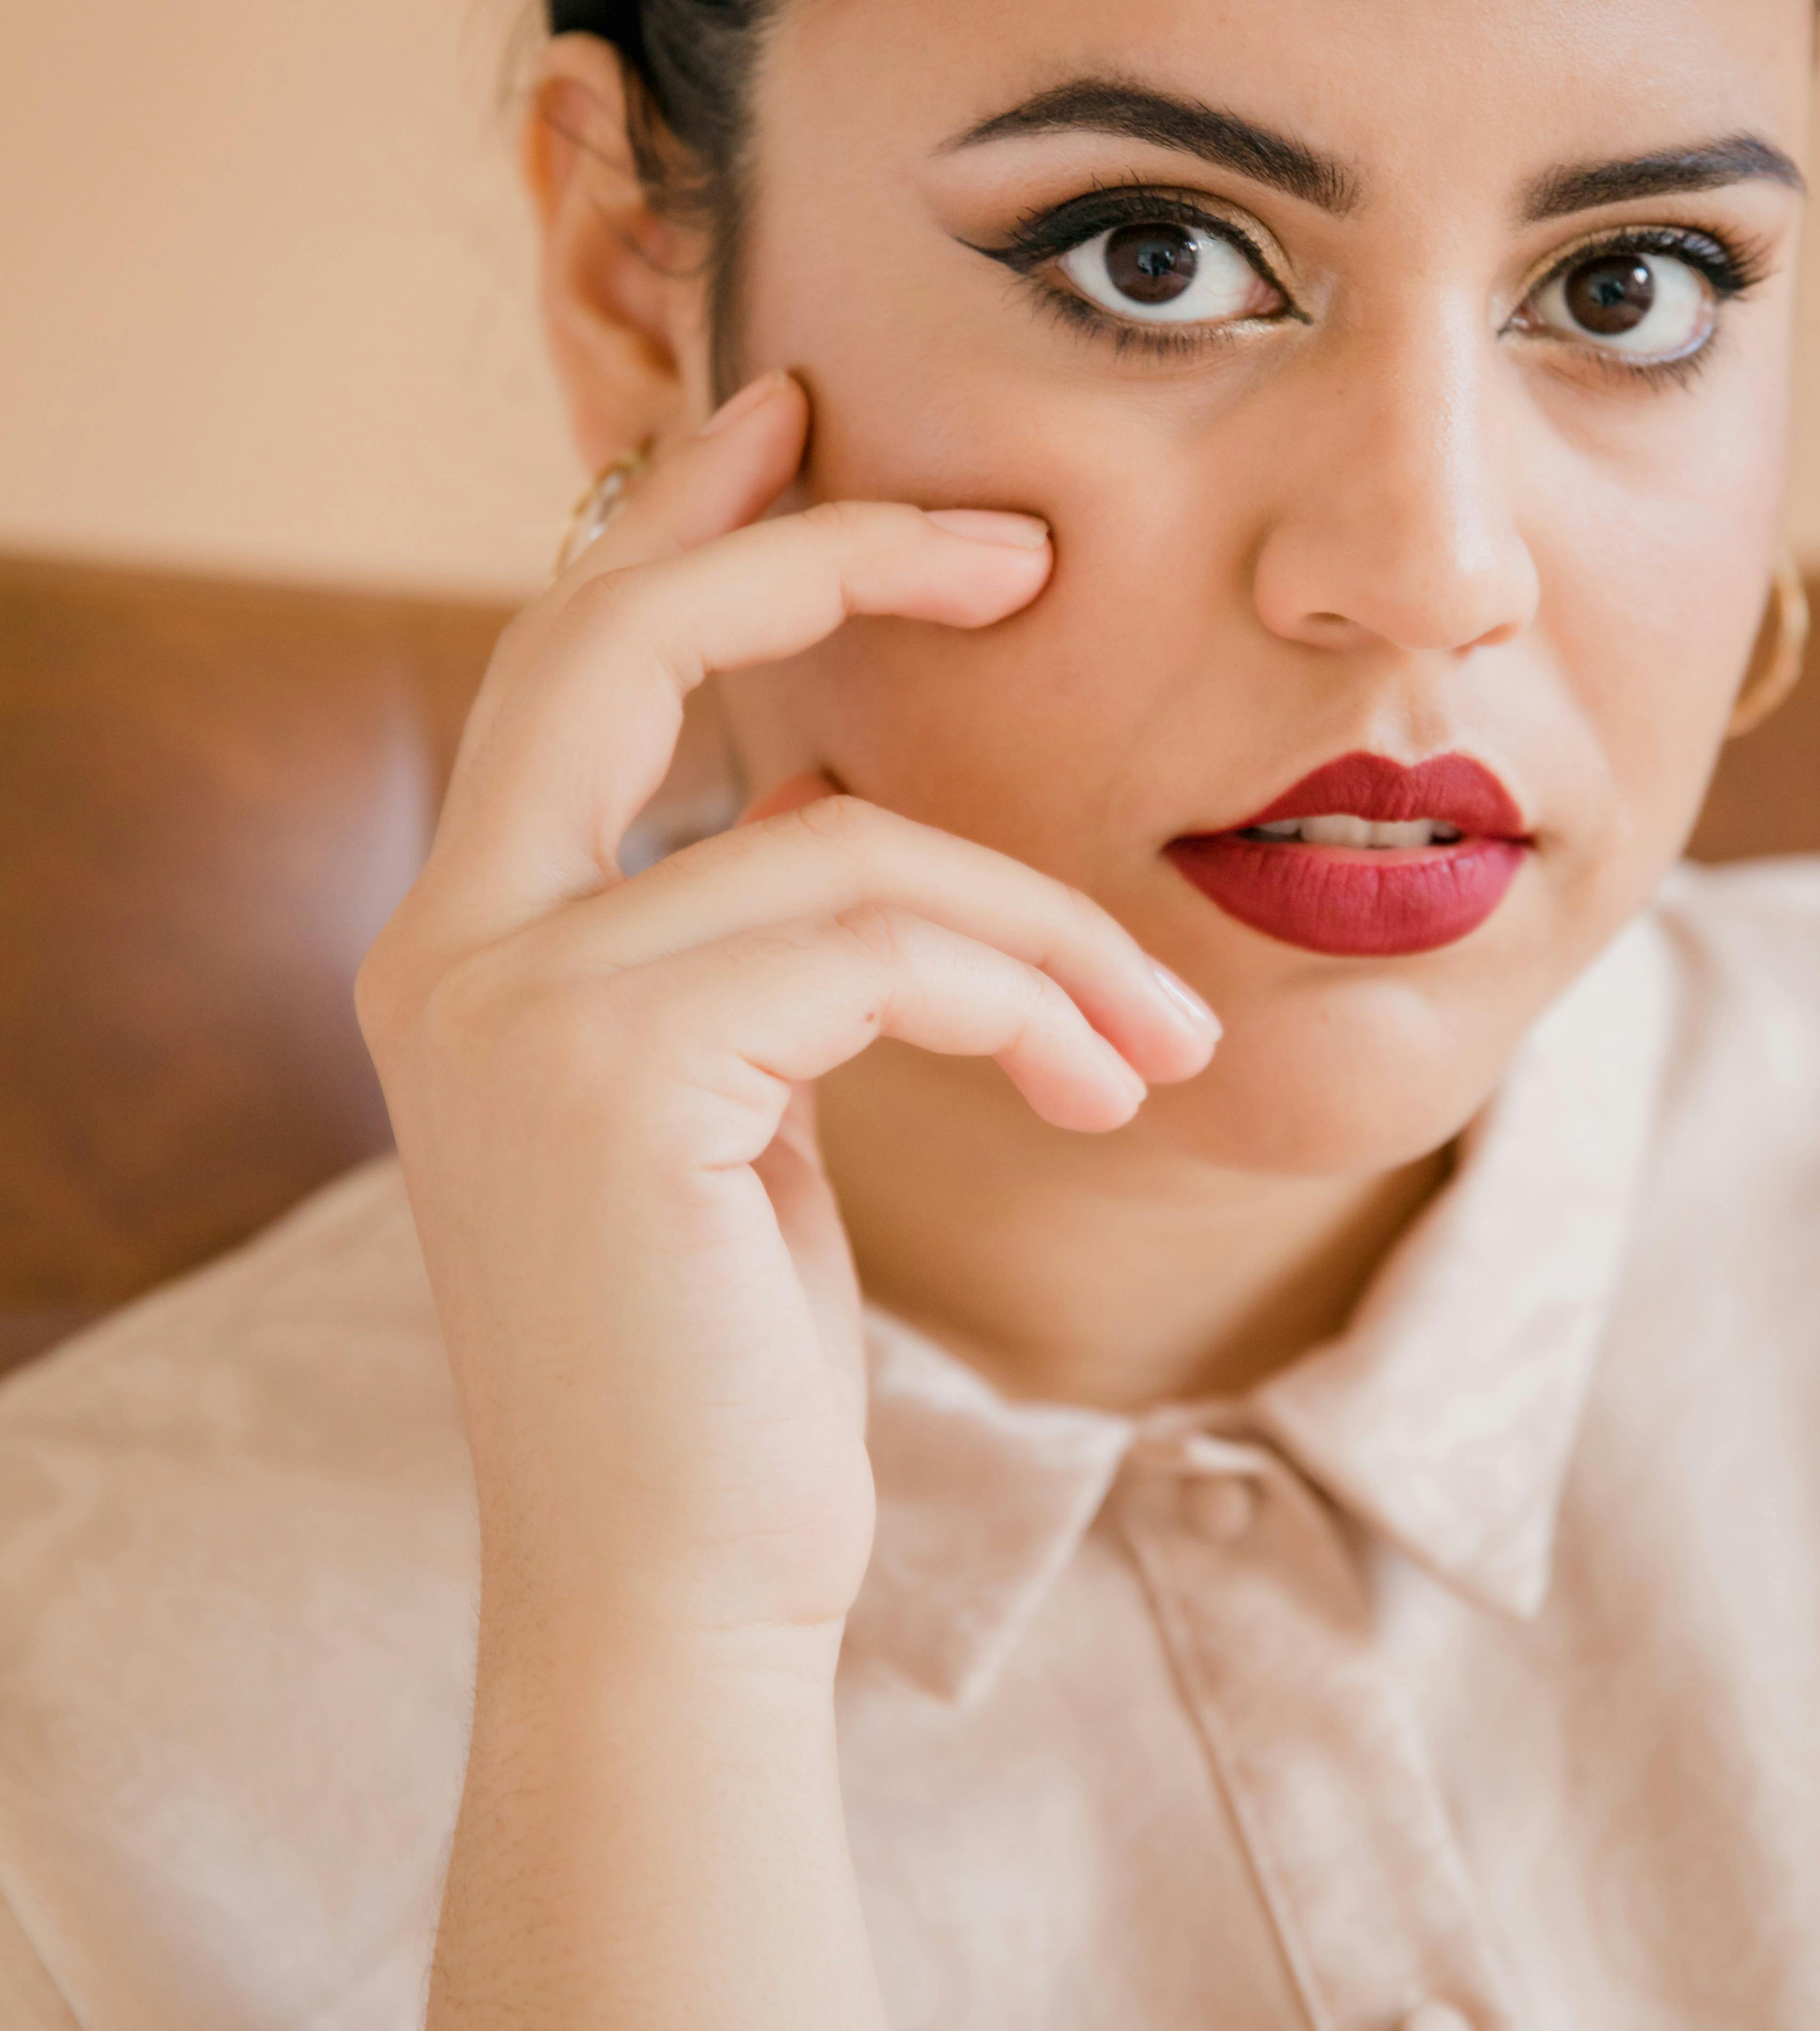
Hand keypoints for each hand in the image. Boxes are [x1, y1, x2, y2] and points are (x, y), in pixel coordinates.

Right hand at [359, 371, 1217, 1660]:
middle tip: (1018, 540)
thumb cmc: (721, 1381)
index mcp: (469, 950)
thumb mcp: (734, 1118)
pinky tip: (1110, 1085)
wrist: (675, 1600)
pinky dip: (1032, 994)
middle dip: (826, 555)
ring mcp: (513, 1005)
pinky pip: (884, 941)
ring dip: (1050, 933)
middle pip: (622, 648)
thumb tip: (834, 807)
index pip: (569, 672)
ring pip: (853, 845)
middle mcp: (452, 950)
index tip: (801, 430)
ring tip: (1157, 1043)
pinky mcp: (614, 1071)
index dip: (681, 529)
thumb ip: (745, 957)